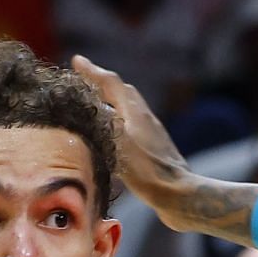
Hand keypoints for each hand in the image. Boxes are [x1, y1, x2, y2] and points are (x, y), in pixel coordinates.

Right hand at [71, 56, 188, 206]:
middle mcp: (145, 119)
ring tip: (96, 106)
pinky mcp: (155, 151)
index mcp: (136, 113)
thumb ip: (104, 121)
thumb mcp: (120, 142)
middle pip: (123, 93)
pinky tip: (113, 138)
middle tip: (85, 81)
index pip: (112, 84)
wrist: (180, 196)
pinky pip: (132, 128)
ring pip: (129, 110)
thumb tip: (89, 103)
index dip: (93, 72)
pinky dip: (118, 124)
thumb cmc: (149, 171)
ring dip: (111, 104)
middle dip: (103, 84)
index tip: (77, 61)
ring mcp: (152, 135)